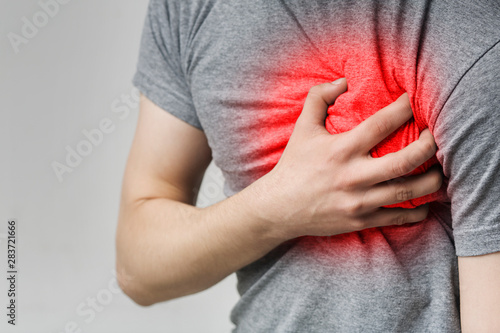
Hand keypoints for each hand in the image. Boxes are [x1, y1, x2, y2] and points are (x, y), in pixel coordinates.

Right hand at [254, 78, 441, 238]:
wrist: (278, 208)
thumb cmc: (293, 166)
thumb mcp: (302, 128)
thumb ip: (318, 98)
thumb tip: (343, 81)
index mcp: (341, 149)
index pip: (382, 124)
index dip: (404, 108)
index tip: (414, 101)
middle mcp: (354, 176)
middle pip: (406, 160)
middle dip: (430, 146)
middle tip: (436, 136)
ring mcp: (359, 201)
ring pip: (409, 191)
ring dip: (432, 180)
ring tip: (440, 170)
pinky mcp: (360, 220)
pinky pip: (398, 217)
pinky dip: (417, 211)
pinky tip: (425, 203)